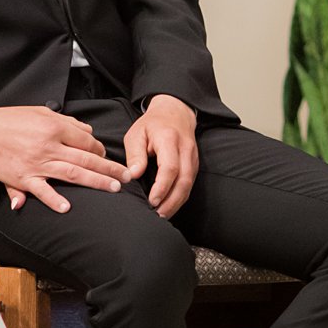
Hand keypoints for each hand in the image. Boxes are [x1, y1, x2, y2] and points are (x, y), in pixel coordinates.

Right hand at [0, 105, 125, 216]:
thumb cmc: (11, 120)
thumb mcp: (40, 113)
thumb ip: (65, 122)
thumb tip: (87, 131)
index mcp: (53, 127)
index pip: (86, 140)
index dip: (99, 148)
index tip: (106, 156)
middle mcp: (48, 146)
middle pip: (86, 158)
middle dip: (109, 168)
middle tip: (127, 177)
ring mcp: (37, 163)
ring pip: (73, 174)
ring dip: (95, 181)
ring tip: (113, 189)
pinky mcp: (23, 178)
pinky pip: (41, 190)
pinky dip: (53, 199)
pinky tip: (66, 207)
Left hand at [124, 94, 197, 218]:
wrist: (175, 112)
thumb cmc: (152, 124)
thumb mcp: (136, 133)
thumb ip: (135, 154)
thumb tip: (133, 175)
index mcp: (169, 140)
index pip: (170, 168)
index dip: (162, 187)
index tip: (152, 201)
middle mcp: (186, 150)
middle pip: (184, 180)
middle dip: (172, 201)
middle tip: (158, 215)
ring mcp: (193, 158)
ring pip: (189, 185)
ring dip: (177, 203)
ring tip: (162, 215)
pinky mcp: (194, 165)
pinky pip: (189, 184)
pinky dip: (180, 197)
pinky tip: (169, 206)